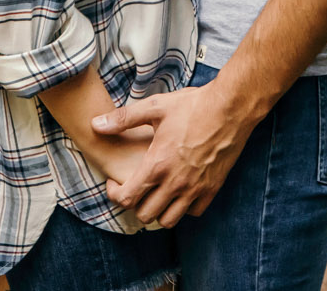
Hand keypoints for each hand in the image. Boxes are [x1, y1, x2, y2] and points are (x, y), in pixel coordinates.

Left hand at [91, 82, 257, 227]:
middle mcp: (175, 182)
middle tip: (136, 188)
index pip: (127, 198)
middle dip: (135, 204)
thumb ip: (123, 119)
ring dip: (159, 211)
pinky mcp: (212, 189)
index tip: (115, 183)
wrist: (231, 108)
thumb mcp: (155, 107)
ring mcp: (195, 188)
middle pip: (145, 215)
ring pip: (169, 220)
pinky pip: (193, 212)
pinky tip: (180, 190)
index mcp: (157, 164)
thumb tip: (95, 124)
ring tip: (156, 192)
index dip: (115, 194)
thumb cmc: (193, 105)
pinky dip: (184, 207)